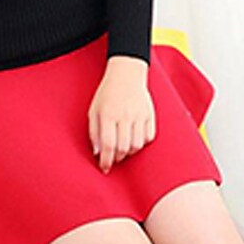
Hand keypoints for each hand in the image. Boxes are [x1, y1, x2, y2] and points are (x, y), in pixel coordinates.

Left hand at [87, 56, 155, 173]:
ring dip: (129, 152)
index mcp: (108, 113)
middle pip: (124, 148)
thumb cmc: (106, 94)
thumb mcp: (93, 110)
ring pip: (137, 145)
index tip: (104, 168)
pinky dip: (141, 143)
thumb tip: (98, 153)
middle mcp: (125, 115)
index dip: (106, 160)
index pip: (108, 144)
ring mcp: (139, 114)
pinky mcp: (150, 114)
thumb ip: (93, 132)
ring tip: (122, 148)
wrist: (126, 74)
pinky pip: (148, 137)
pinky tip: (133, 139)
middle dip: (117, 158)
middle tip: (113, 158)